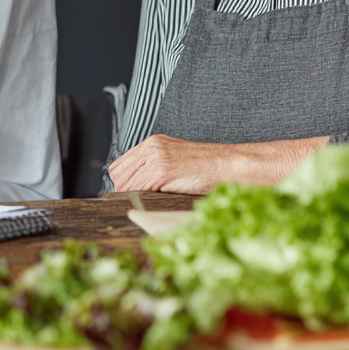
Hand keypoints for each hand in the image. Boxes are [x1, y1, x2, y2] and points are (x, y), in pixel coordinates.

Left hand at [109, 133, 329, 194]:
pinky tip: (152, 204)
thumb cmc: (208, 169)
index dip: (122, 183)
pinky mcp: (162, 169)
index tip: (128, 196)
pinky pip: (138, 188)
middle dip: (123, 191)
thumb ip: (157, 170)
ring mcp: (155, 157)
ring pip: (125, 182)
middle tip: (136, 205)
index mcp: (154, 143)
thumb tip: (137, 190)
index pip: (120, 165)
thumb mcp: (177, 162)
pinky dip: (140, 200)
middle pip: (118, 174)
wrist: (230, 165)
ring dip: (131, 197)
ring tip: (146, 206)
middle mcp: (151, 146)